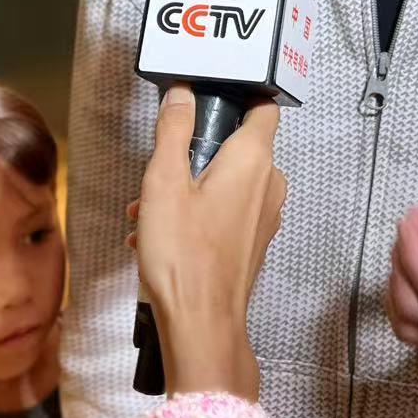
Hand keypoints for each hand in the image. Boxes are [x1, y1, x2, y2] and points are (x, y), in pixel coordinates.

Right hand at [133, 84, 287, 397]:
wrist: (200, 323)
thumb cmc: (183, 255)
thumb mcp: (164, 182)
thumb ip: (174, 130)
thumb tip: (182, 94)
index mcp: (254, 160)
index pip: (263, 107)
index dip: (237, 97)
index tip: (206, 100)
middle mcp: (269, 184)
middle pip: (237, 145)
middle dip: (196, 151)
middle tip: (161, 169)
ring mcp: (264, 215)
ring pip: (227, 180)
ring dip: (188, 186)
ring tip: (148, 210)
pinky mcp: (252, 241)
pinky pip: (226, 210)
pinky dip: (196, 212)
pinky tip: (158, 233)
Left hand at [386, 193, 417, 355]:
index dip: (413, 257)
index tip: (412, 220)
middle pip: (417, 310)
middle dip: (402, 263)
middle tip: (410, 226)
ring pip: (407, 326)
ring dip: (396, 284)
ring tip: (408, 247)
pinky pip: (413, 333)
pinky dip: (400, 303)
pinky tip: (409, 273)